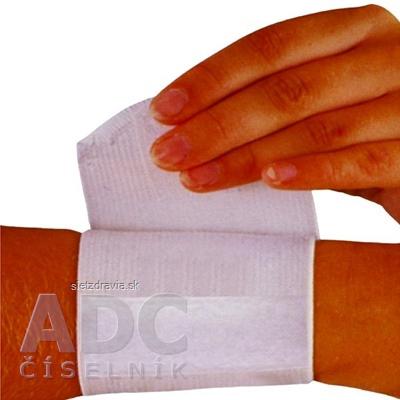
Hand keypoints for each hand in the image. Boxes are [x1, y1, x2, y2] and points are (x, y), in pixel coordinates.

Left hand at [149, 5, 399, 222]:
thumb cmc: (364, 127)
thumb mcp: (323, 99)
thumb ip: (276, 100)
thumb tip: (195, 122)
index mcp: (352, 32)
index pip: (269, 47)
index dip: (211, 79)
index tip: (164, 111)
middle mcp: (383, 55)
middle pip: (285, 89)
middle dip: (217, 125)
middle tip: (167, 155)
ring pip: (315, 128)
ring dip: (248, 157)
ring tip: (197, 179)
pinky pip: (360, 163)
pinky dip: (311, 173)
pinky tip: (268, 182)